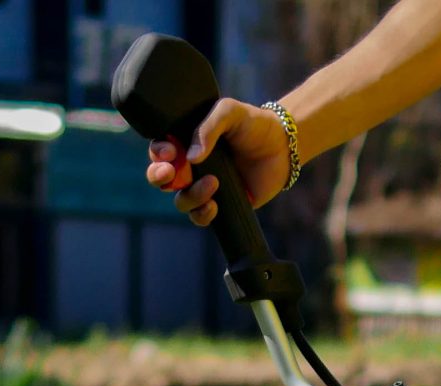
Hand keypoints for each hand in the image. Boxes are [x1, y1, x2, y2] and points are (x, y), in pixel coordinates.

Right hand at [144, 98, 291, 226]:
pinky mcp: (219, 205)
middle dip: (158, 176)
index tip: (170, 152)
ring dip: (191, 195)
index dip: (158, 153)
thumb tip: (191, 157)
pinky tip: (214, 206)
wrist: (283, 146)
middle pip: (160, 178)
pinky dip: (202, 214)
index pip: (160, 149)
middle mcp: (190, 166)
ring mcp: (203, 186)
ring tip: (214, 182)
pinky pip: (199, 217)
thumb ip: (209, 127)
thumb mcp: (229, 112)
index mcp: (186, 141)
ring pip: (181, 200)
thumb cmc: (253, 124)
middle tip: (170, 172)